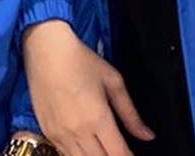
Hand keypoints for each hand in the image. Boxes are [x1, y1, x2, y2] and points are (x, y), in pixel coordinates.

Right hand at [22, 20, 153, 155]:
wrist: (46, 49)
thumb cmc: (81, 60)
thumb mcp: (114, 82)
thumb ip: (131, 114)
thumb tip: (148, 135)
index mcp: (97, 118)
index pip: (118, 154)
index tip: (134, 155)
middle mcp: (77, 131)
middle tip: (120, 151)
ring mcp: (59, 134)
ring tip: (105, 150)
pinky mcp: (47, 132)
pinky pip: (64, 155)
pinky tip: (87, 149)